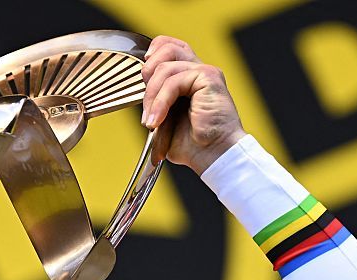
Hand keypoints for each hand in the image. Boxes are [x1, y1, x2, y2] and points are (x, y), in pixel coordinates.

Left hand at [140, 36, 246, 174]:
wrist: (214, 155)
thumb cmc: (194, 145)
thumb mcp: (166, 122)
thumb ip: (156, 103)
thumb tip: (141, 98)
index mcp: (190, 78)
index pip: (171, 47)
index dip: (154, 52)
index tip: (144, 75)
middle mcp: (199, 71)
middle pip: (167, 48)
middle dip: (147, 75)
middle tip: (146, 107)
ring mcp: (204, 73)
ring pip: (165, 68)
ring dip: (151, 96)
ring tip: (151, 121)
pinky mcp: (208, 78)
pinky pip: (173, 82)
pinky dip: (160, 102)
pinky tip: (158, 121)